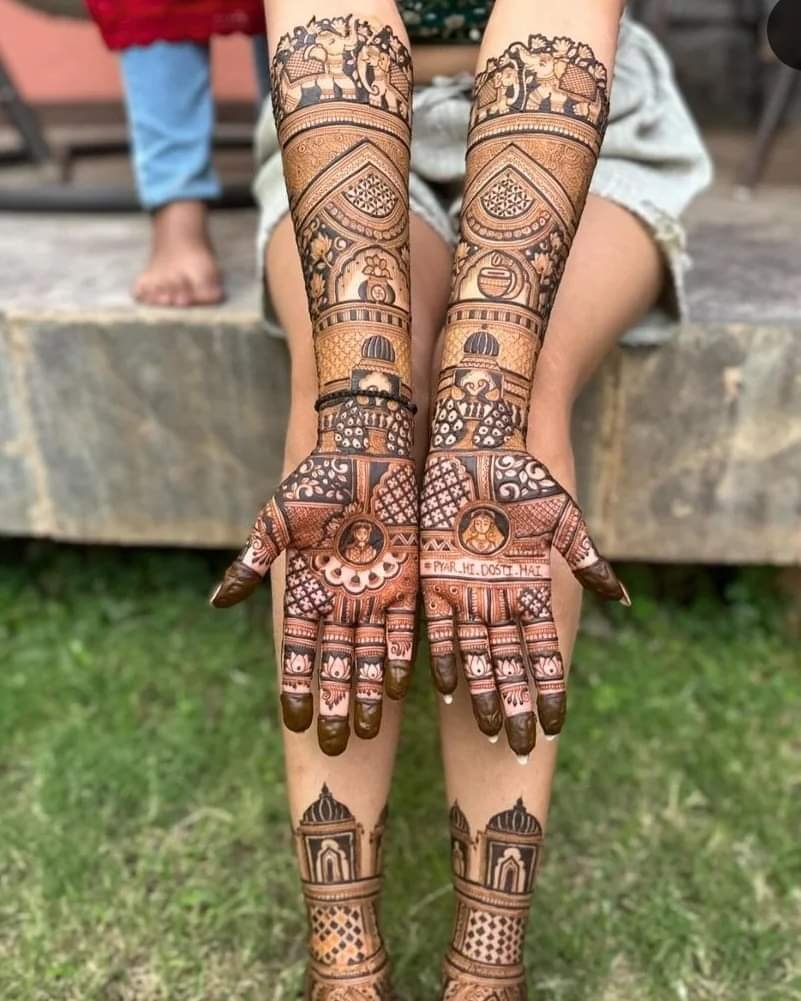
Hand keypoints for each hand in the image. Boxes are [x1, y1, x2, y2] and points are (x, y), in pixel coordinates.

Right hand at [211, 438, 417, 756]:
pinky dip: (399, 659)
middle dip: (333, 704)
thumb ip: (252, 562)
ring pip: (368, 657)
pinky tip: (394, 690)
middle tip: (332, 746)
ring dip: (364, 693)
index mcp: (306, 592)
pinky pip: (404, 630)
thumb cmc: (317, 481)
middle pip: (335, 664)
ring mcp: (373, 595)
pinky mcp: (406, 582)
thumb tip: (216, 602)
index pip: (299, 652)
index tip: (293, 722)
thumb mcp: (277, 521)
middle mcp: (340, 602)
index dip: (296, 687)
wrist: (368, 451)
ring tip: (363, 733)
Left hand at [420, 448, 627, 757]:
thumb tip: (621, 598)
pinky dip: (445, 656)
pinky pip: (438, 627)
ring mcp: (468, 591)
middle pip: (509, 663)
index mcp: (532, 589)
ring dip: (482, 692)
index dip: (549, 688)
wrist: (477, 449)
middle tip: (520, 749)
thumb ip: (586, 559)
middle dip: (515, 706)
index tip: (556, 725)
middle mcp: (500, 599)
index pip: (543, 652)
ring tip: (487, 731)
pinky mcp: (435, 577)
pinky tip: (448, 689)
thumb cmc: (525, 479)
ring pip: (476, 654)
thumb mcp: (562, 519)